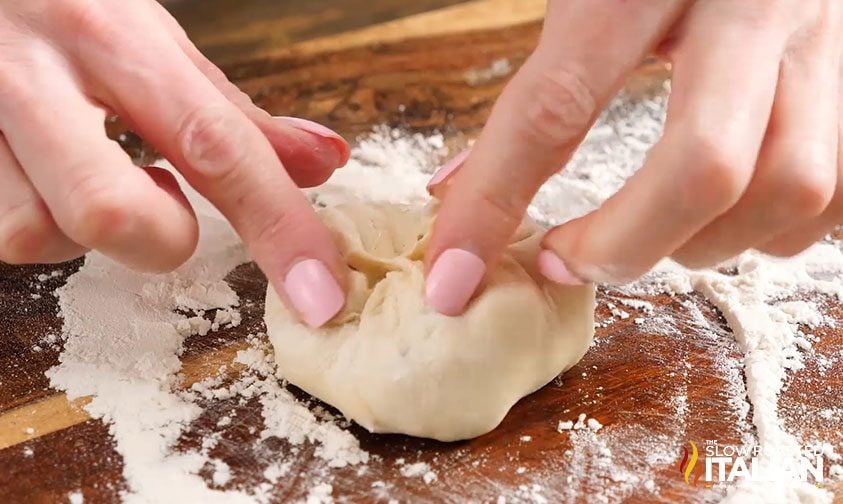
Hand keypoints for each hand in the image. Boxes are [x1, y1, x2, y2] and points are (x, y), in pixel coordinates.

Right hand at [0, 0, 348, 326]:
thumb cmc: (64, 6)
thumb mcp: (152, 39)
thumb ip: (235, 113)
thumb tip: (320, 164)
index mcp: (109, 36)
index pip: (215, 145)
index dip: (278, 227)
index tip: (319, 291)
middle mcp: (31, 73)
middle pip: (109, 213)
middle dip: (159, 236)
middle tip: (162, 196)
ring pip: (35, 235)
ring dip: (84, 229)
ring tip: (88, 173)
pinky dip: (37, 223)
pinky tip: (43, 180)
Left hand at [425, 0, 842, 314]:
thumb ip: (536, 89)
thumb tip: (456, 194)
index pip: (556, 106)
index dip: (494, 202)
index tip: (454, 276)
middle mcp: (751, 3)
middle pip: (703, 167)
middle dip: (623, 246)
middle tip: (568, 262)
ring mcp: (823, 40)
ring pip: (788, 188)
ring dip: (702, 246)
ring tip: (651, 238)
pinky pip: (834, 194)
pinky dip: (769, 232)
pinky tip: (722, 219)